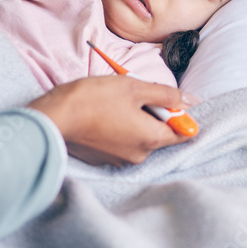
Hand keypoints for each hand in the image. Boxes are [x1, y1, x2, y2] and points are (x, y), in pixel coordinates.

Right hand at [27, 76, 191, 165]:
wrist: (54, 118)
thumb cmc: (94, 100)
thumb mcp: (134, 87)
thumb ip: (166, 94)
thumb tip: (192, 100)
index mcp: (151, 139)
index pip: (182, 132)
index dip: (178, 114)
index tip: (165, 99)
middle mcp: (138, 155)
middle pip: (158, 133)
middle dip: (151, 113)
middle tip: (132, 94)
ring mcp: (118, 160)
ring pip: (137, 137)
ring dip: (132, 119)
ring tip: (112, 103)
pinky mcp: (102, 158)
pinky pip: (119, 142)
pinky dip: (116, 128)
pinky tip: (101, 114)